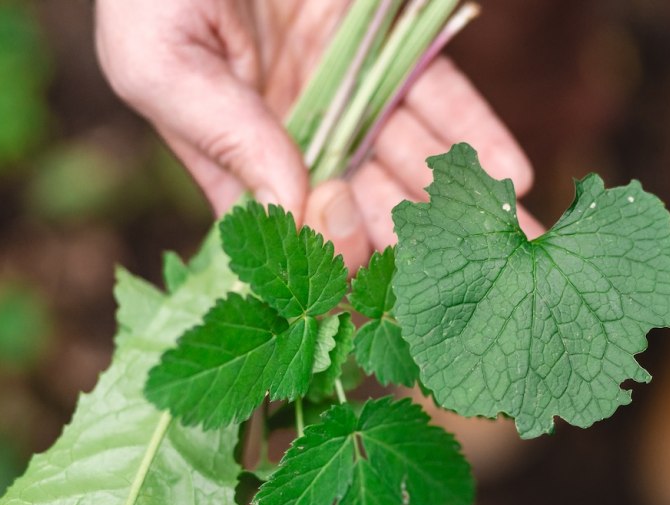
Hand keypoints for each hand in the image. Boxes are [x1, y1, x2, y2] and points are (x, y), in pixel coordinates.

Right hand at [94, 0, 534, 265]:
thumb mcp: (159, 58)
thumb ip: (223, 133)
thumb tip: (294, 211)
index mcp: (233, 149)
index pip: (290, 227)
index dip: (333, 262)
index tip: (373, 296)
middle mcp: (298, 129)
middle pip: (367, 205)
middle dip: (418, 254)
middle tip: (468, 299)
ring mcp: (351, 87)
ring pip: (414, 158)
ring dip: (462, 208)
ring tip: (510, 252)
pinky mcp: (393, 40)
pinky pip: (441, 94)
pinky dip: (475, 132)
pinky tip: (510, 175)